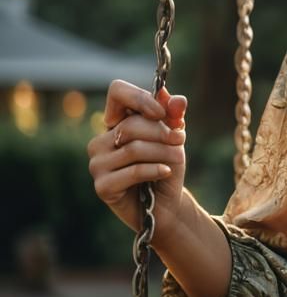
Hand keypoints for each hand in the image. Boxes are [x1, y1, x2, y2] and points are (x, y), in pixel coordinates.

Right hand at [87, 81, 188, 234]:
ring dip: (163, 152)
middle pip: (131, 125)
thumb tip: (177, 100)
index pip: (117, 92)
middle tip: (180, 140)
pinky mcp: (102, 186)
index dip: (140, 98)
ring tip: (178, 157)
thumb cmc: (166, 165)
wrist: (166, 204)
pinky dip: (155, 169)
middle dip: (162, 132)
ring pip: (133, 149)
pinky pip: (133, 171)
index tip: (161, 113)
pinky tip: (166, 171)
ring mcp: (97, 164)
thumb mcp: (174, 137)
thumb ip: (173, 116)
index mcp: (116, 123)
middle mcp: (100, 141)